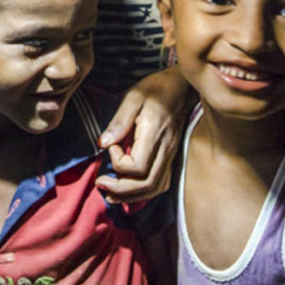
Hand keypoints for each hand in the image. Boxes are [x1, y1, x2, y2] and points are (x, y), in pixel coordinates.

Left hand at [94, 66, 190, 203]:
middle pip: (146, 184)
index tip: (111, 146)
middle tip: (100, 183)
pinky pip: (161, 184)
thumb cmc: (157, 88)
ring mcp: (171, 156)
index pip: (138, 166)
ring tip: (110, 194)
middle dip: (120, 190)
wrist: (183, 87)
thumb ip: (118, 121)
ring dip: (131, 196)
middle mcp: (166, 150)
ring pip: (154, 188)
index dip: (119, 163)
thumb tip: (103, 144)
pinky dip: (144, 192)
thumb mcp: (133, 97)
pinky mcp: (172, 157)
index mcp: (154, 134)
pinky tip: (129, 191)